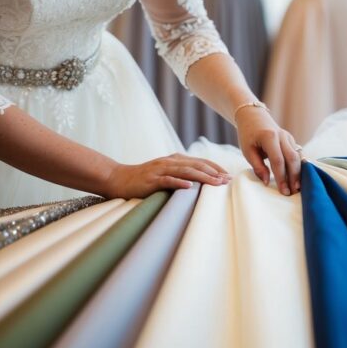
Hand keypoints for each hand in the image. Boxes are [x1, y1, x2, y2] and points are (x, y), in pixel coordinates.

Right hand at [101, 154, 230, 198]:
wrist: (118, 179)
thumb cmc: (144, 179)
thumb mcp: (165, 173)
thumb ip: (180, 174)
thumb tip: (200, 183)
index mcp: (175, 160)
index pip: (200, 162)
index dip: (215, 168)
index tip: (228, 176)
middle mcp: (170, 162)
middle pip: (196, 165)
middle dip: (214, 172)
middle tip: (227, 180)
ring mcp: (160, 170)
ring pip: (186, 171)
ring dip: (203, 177)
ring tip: (216, 183)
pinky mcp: (151, 180)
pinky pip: (167, 180)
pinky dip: (179, 183)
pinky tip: (190, 187)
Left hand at [236, 107, 301, 194]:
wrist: (253, 116)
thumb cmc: (248, 135)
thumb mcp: (247, 151)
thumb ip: (257, 166)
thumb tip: (267, 182)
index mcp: (269, 137)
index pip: (278, 160)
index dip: (282, 177)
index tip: (283, 191)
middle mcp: (282, 136)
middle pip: (292, 159)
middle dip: (295, 177)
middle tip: (294, 192)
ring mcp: (289, 137)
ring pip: (298, 157)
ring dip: (299, 173)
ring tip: (298, 188)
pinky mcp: (292, 140)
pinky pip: (298, 154)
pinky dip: (299, 167)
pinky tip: (299, 178)